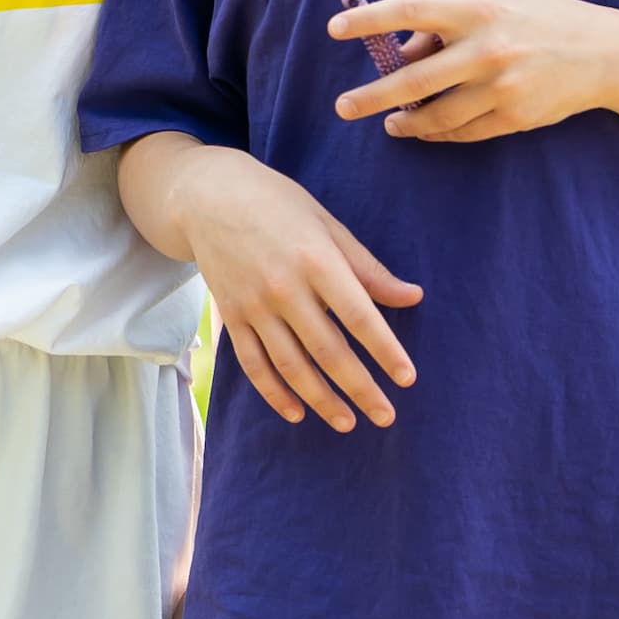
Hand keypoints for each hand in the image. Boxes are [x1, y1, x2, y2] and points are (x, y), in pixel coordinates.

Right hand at [162, 140, 419, 430]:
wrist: (206, 196)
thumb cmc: (276, 204)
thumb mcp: (327, 224)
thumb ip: (367, 267)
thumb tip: (412, 298)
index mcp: (315, 258)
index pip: (358, 316)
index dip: (385, 350)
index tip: (407, 379)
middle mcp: (283, 286)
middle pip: (327, 349)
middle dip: (360, 388)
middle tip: (386, 416)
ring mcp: (253, 304)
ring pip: (290, 365)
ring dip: (321, 399)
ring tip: (347, 423)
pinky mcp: (231, 316)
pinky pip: (253, 363)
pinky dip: (274, 393)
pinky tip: (296, 413)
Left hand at [329, 0, 618, 142]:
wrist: (606, 53)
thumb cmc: (544, 19)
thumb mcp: (498, 3)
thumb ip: (450, 23)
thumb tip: (405, 49)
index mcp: (478, 11)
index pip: (410, 11)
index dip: (370, 21)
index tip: (335, 30)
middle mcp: (486, 50)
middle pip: (413, 79)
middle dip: (371, 97)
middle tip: (343, 107)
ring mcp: (501, 88)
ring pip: (436, 115)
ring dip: (406, 123)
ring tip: (387, 125)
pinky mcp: (514, 118)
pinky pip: (464, 131)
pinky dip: (440, 133)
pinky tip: (425, 131)